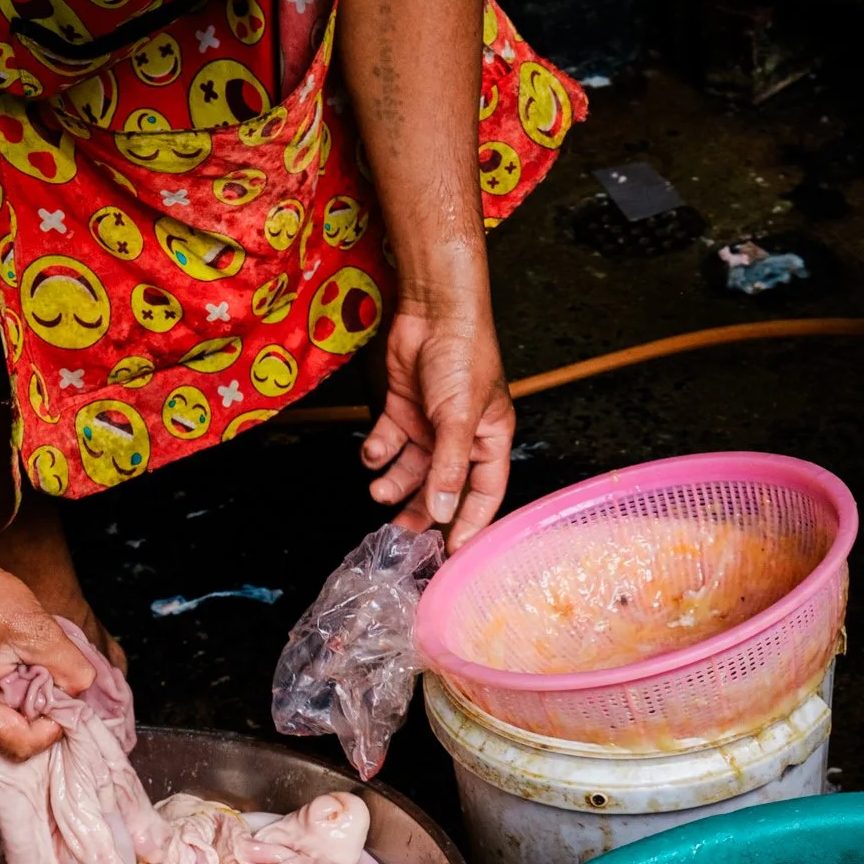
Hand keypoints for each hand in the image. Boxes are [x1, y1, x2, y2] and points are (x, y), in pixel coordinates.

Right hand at [0, 550, 96, 756]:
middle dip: (33, 721)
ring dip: (16, 712)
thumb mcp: (33, 626)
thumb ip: (68, 665)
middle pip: (1, 742)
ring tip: (32, 680)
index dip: (50, 731)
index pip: (17, 744)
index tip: (68, 707)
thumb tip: (86, 691)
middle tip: (55, 693)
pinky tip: (12, 678)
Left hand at [360, 300, 513, 549]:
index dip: (470, 522)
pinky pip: (389, 444)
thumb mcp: (460, 417)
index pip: (484, 493)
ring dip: (394, 483)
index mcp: (489, 440)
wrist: (432, 311)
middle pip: (442, 487)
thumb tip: (444, 513)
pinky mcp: (402, 411)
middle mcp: (460, 438)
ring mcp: (429, 426)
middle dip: (421, 509)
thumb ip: (450, 467)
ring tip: (379, 490)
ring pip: (411, 469)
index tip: (453, 551)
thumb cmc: (464, 356)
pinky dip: (378, 452)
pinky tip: (374, 452)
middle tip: (401, 532)